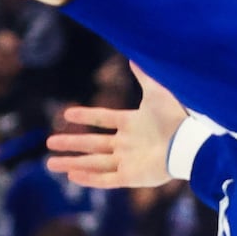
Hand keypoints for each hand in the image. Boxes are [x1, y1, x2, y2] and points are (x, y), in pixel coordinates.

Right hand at [47, 63, 187, 189]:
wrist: (187, 143)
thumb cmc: (174, 118)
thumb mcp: (156, 92)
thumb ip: (144, 75)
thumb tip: (133, 56)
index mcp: (132, 124)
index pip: (103, 119)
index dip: (86, 115)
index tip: (66, 113)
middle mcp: (127, 144)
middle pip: (92, 144)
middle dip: (70, 144)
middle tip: (49, 142)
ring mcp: (128, 161)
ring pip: (94, 163)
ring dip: (72, 163)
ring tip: (51, 163)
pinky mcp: (131, 177)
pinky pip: (106, 179)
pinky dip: (89, 178)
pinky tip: (72, 175)